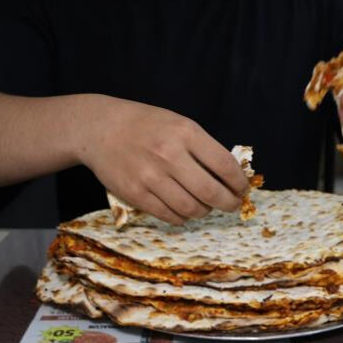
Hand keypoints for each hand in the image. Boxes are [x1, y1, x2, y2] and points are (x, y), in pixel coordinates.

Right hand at [78, 97, 248, 224]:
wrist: (100, 128)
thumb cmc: (145, 125)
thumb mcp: (178, 124)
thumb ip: (202, 147)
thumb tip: (230, 176)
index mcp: (185, 133)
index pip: (224, 165)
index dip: (239, 182)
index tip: (242, 189)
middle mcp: (169, 155)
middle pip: (211, 192)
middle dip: (228, 203)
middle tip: (231, 205)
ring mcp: (150, 176)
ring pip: (191, 208)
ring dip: (204, 212)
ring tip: (205, 207)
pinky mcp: (135, 194)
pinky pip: (168, 216)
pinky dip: (182, 218)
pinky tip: (184, 211)